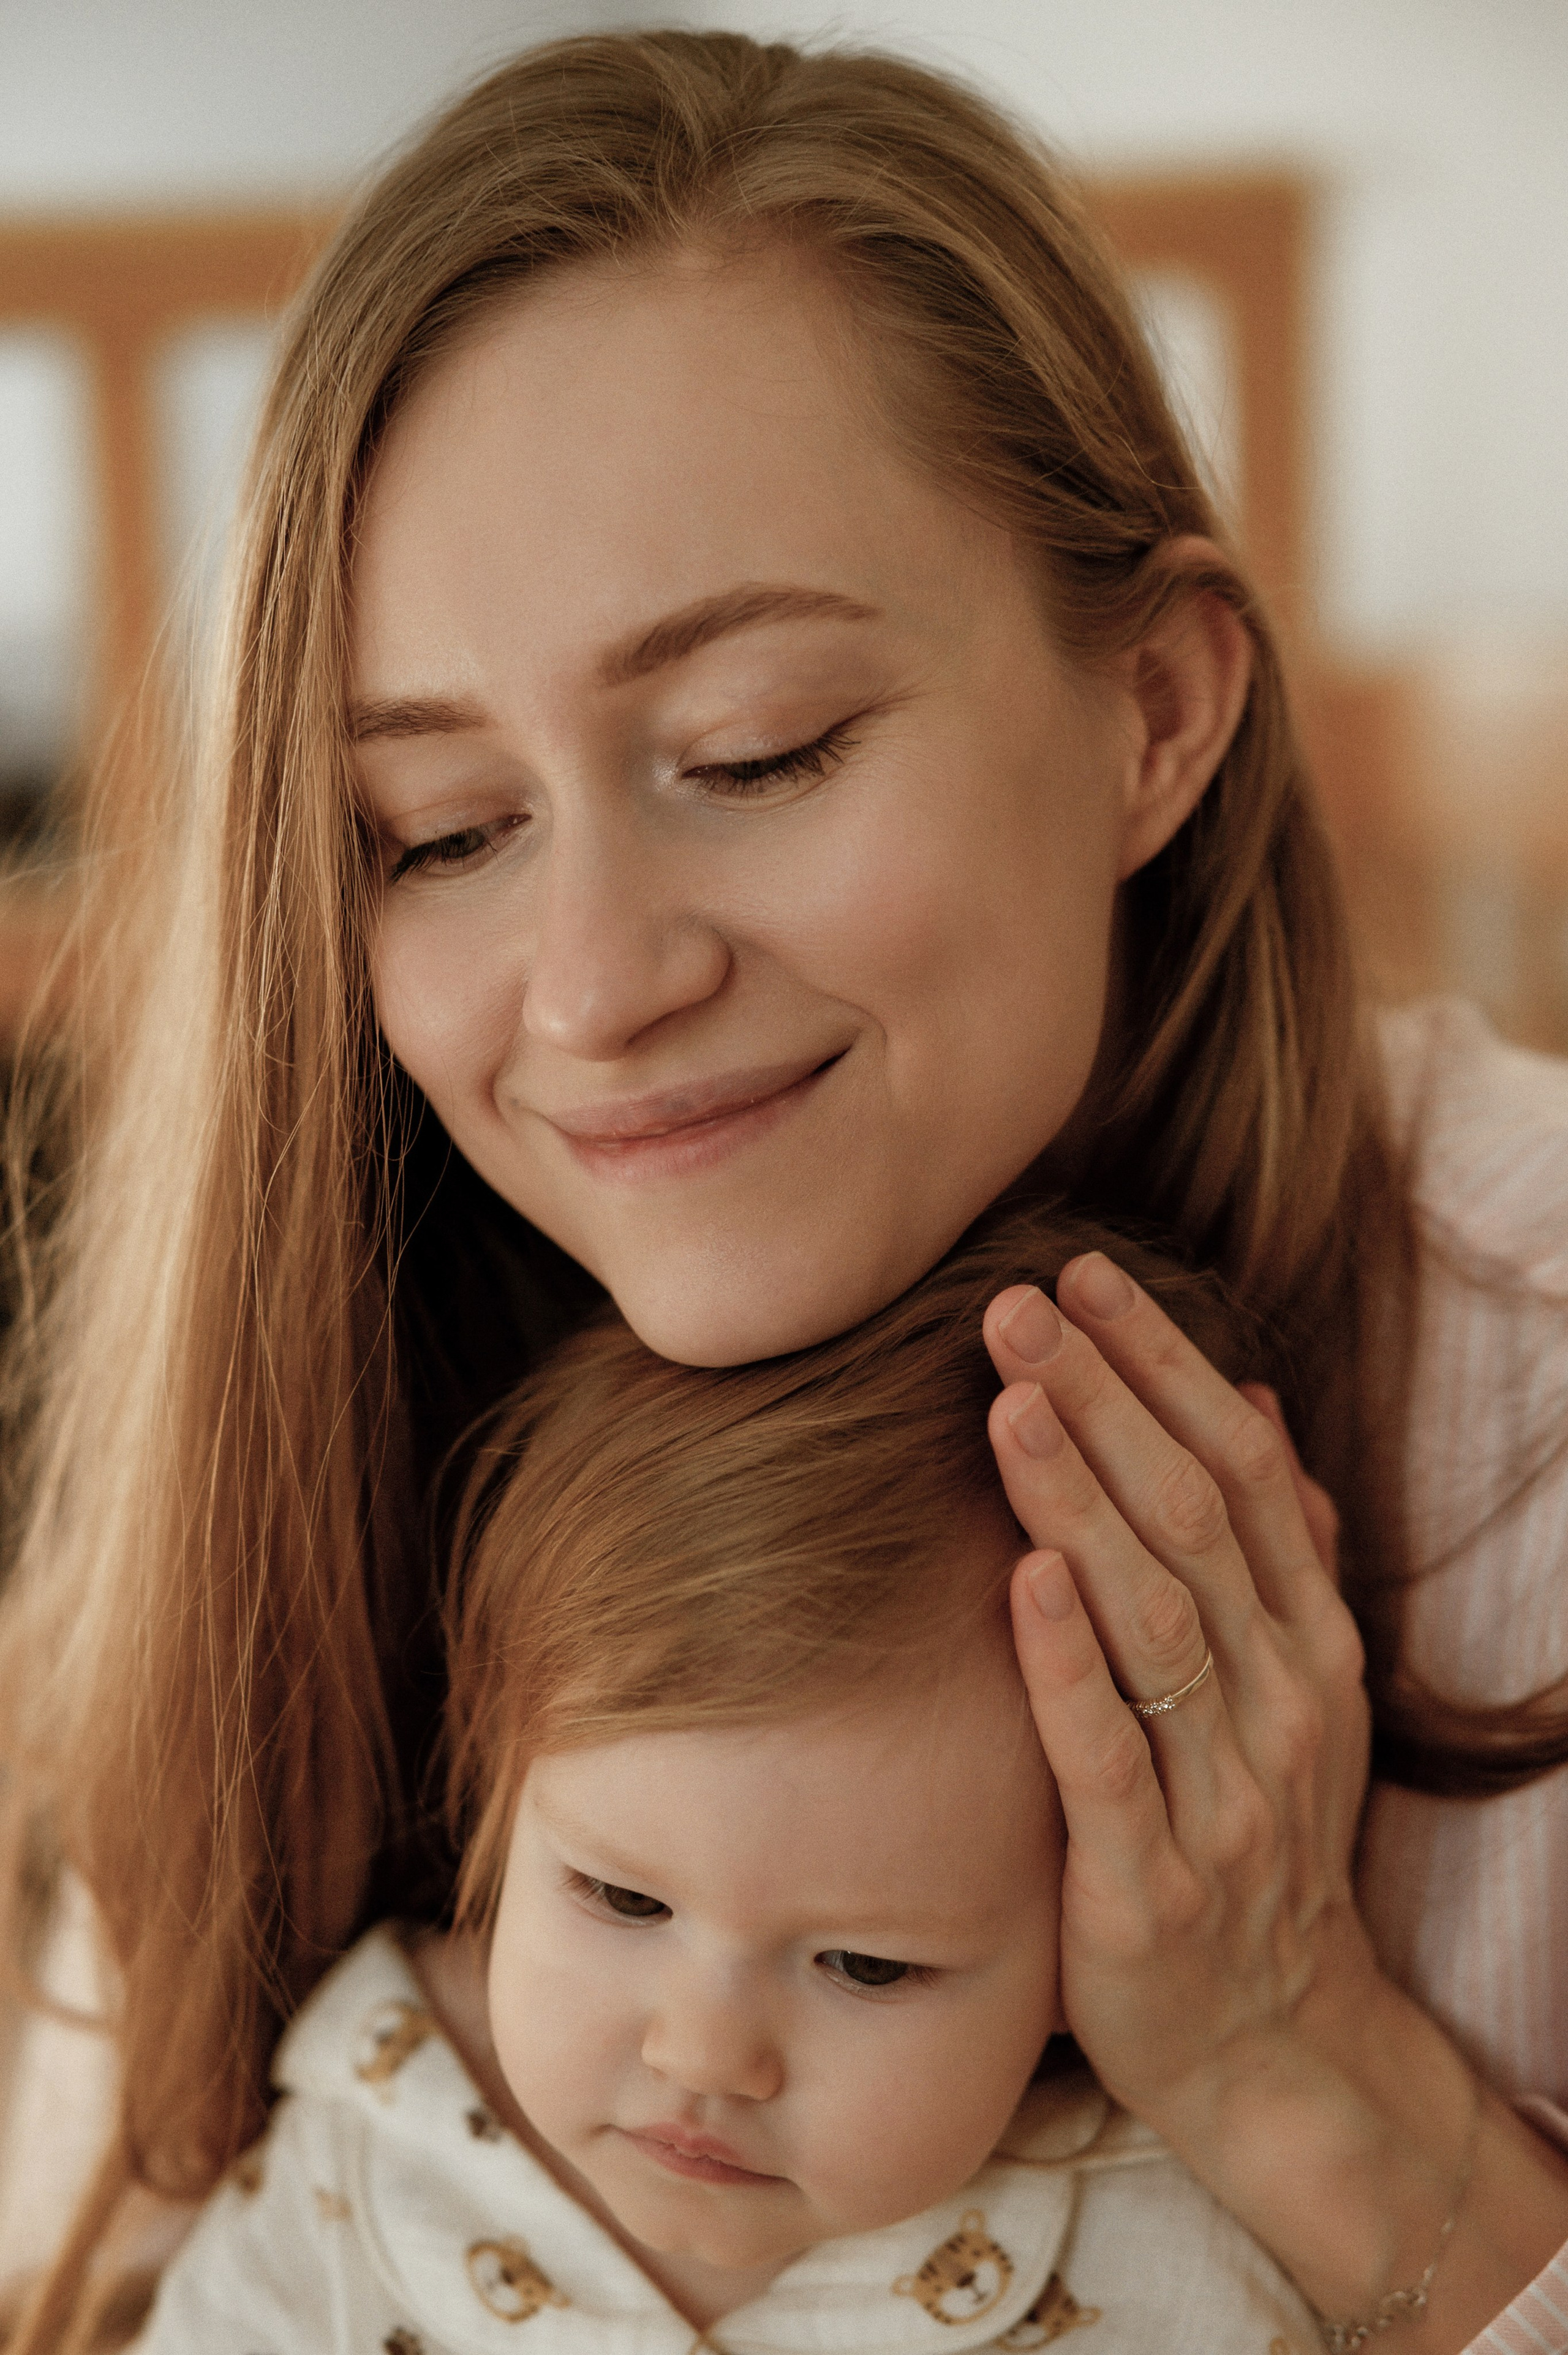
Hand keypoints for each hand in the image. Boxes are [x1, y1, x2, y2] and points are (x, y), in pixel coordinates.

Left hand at [984, 1252, 1567, 2342]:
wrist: (1270, 2044)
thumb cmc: (1257, 1840)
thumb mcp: (1294, 1693)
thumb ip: (1280, 1551)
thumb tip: (1257, 1400)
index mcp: (1308, 1645)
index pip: (1242, 1470)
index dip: (1164, 1365)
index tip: (1082, 1277)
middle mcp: (1281, 1704)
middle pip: (1193, 1521)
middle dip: (1106, 1402)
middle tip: (1014, 1306)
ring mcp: (1223, 1796)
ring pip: (1155, 1621)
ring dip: (1080, 1501)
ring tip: (1011, 1400)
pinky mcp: (1149, 1886)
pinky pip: (1107, 1758)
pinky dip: (1068, 1664)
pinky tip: (1021, 1574)